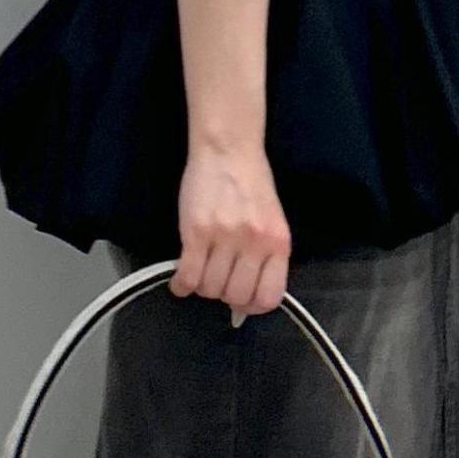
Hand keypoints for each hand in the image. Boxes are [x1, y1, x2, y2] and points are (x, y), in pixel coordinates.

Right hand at [172, 143, 290, 319]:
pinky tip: (179, 280)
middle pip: (235, 296)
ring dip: (201, 287)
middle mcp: (255, 243)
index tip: (241, 303)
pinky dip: (181, 285)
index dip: (252, 306)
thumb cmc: (251, 185)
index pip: (269, 297)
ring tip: (199, 272)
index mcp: (279, 244)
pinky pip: (188, 275)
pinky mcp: (196, 231)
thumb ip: (265, 258)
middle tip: (216, 280)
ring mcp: (225, 238)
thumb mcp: (271, 223)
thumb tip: (247, 301)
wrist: (229, 150)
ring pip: (210, 288)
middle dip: (223, 295)